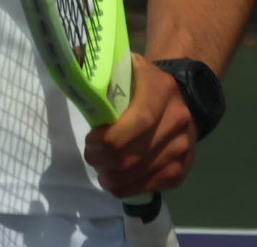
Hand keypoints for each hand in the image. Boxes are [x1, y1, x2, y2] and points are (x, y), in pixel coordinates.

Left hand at [84, 55, 196, 199]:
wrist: (183, 99)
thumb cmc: (144, 84)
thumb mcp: (127, 68)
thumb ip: (103, 73)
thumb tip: (74, 71)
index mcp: (161, 90)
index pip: (138, 121)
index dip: (109, 138)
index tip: (90, 140)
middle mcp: (177, 120)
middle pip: (133, 155)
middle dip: (103, 161)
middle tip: (92, 156)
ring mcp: (182, 148)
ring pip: (137, 175)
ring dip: (111, 178)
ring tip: (102, 168)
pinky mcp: (181, 170)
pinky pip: (147, 188)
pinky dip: (126, 188)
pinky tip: (116, 178)